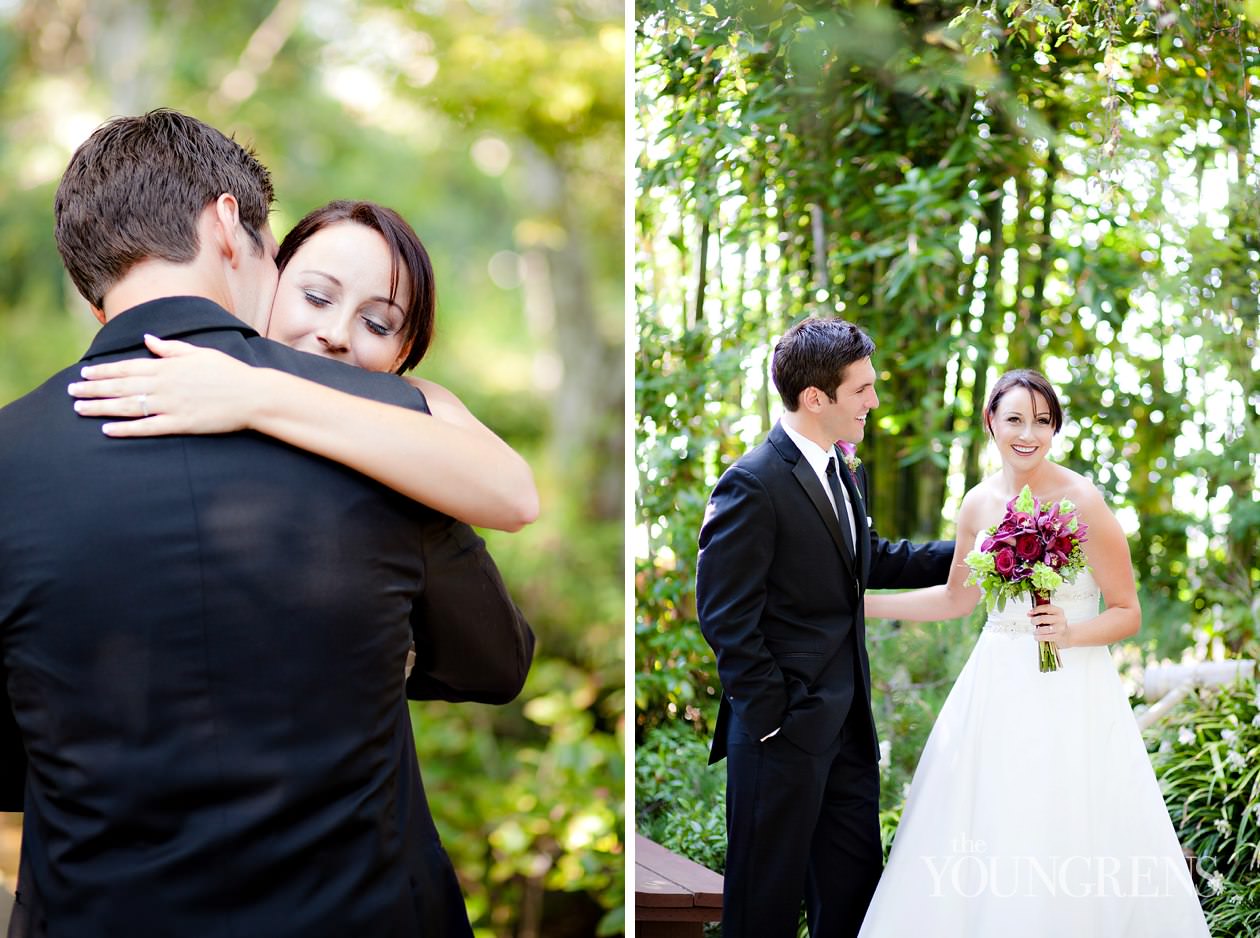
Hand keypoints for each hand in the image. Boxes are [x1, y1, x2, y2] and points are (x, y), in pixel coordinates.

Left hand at [68, 335, 257, 436]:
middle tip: (71, 391)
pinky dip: (126, 429)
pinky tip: (107, 429)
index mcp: (168, 366)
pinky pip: (147, 427)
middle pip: (121, 386)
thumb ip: (170, 348)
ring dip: (101, 407)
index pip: (127, 367)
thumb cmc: (229, 372)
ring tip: (80, 408)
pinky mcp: (181, 423)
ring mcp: (171, 405)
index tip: (84, 372)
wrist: (253, 395)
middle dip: (93, 388)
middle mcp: (165, 384)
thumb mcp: (199, 353)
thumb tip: (148, 339)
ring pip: (128, 406)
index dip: (104, 371)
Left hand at [1029, 601, 1070, 647]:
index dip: (1037, 609)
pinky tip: (1036, 636)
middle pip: (1043, 618)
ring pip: (1044, 629)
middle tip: (1032, 622)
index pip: (1046, 607)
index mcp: (1059, 611)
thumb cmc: (1055, 623)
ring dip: (1036, 630)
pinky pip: (1045, 637)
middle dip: (1035, 620)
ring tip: (1035, 631)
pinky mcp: (1058, 637)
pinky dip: (1039, 637)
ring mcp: (1060, 628)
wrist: (1067, 635)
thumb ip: (1041, 613)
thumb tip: (1030, 613)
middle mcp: (1060, 619)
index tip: (1030, 612)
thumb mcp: (1051, 615)